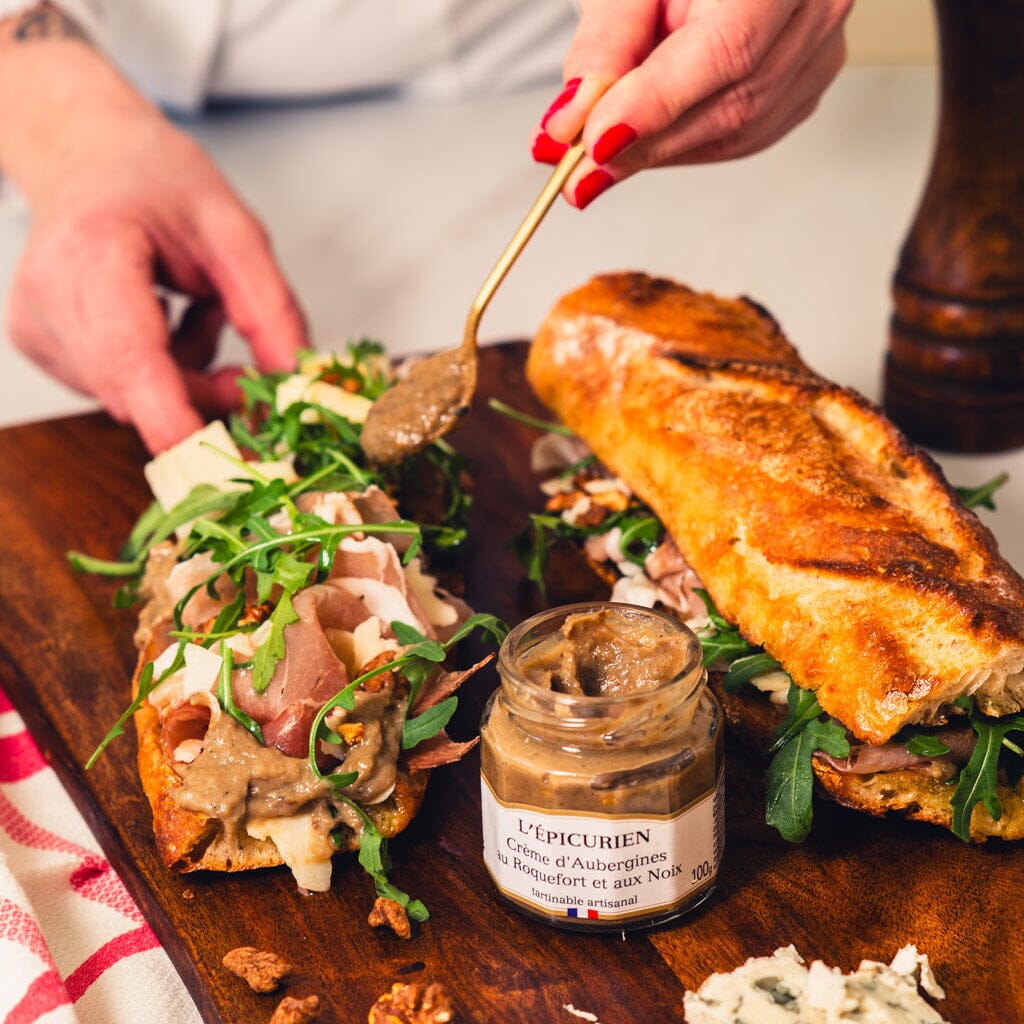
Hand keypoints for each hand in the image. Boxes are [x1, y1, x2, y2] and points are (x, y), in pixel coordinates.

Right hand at [1, 18, 305, 452]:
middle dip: (207, 395)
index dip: (175, 418)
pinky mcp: (44, 349)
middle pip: (140, 391)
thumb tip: (296, 384)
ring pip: (134, 401)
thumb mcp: (235, 230)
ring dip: (186, 380)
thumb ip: (271, 309)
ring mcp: (40, 329)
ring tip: (197, 312)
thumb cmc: (154, 178)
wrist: (87, 153)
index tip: (220, 463)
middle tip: (250, 366)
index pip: (131, 356)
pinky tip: (164, 320)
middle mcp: (50, 298)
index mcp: (95, 252)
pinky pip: (120, 391)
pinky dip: (158, 373)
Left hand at [531, 0, 851, 207]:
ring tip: (598, 159)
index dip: (657, 104)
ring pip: (742, 129)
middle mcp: (820, 0)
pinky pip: (748, 136)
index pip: (727, 47)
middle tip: (578, 171)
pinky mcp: (808, 79)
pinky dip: (688, 147)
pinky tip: (646, 142)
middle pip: (737, 99)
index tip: (594, 141)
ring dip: (663, 151)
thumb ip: (605, 44)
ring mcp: (823, 44)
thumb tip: (573, 122)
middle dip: (648, 143)